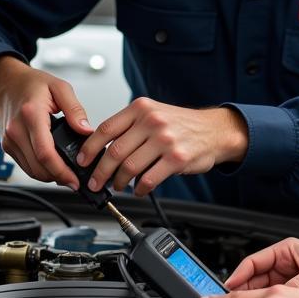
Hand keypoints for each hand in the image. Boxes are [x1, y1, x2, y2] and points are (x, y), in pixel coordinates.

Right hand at [0, 54, 90, 187]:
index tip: (75, 179)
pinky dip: (40, 170)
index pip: (45, 152)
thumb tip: (86, 130)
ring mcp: (9, 140)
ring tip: (67, 174)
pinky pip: (25, 165)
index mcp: (31, 114)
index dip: (61, 170)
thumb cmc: (32, 84)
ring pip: (30, 170)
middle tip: (75, 180)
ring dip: (49, 176)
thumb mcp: (60, 88)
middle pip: (38, 166)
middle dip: (58, 177)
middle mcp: (16, 130)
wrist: (6, 84)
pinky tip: (53, 166)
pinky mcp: (7, 146)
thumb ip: (75, 109)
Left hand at [76, 98, 247, 195]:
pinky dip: (139, 189)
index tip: (82, 160)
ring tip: (118, 186)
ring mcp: (165, 140)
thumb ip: (130, 125)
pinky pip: (148, 179)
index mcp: (142, 108)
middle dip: (100, 172)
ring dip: (118, 182)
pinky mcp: (176, 159)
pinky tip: (138, 189)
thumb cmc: (183, 124)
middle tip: (95, 182)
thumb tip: (101, 147)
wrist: (216, 130)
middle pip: (114, 151)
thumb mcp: (155, 113)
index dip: (89, 148)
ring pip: (129, 167)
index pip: (106, 128)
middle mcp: (152, 121)